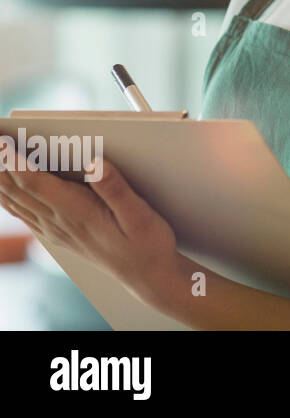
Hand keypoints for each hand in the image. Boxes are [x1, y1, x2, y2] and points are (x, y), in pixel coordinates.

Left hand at [0, 149, 180, 302]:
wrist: (147, 275)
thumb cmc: (147, 244)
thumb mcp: (140, 215)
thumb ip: (116, 189)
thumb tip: (96, 163)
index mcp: (77, 213)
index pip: (35, 183)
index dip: (14, 161)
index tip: (1, 142)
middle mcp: (60, 222)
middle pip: (18, 190)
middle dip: (0, 166)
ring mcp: (56, 230)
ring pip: (16, 203)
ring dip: (0, 181)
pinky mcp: (59, 234)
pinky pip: (23, 214)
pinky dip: (8, 198)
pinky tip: (5, 191)